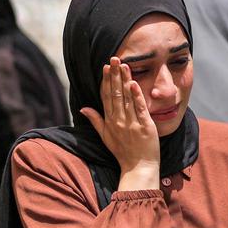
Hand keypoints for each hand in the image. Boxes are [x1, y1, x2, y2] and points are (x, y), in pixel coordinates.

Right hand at [79, 57, 159, 190]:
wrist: (138, 168)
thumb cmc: (123, 152)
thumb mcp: (105, 136)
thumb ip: (95, 120)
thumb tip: (83, 108)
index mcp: (110, 121)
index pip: (106, 97)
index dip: (106, 81)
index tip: (105, 67)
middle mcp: (119, 120)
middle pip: (115, 93)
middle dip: (114, 75)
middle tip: (114, 58)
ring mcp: (131, 123)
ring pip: (127, 98)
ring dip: (125, 80)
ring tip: (124, 65)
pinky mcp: (144, 126)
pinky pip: (139, 108)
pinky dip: (137, 96)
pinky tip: (134, 83)